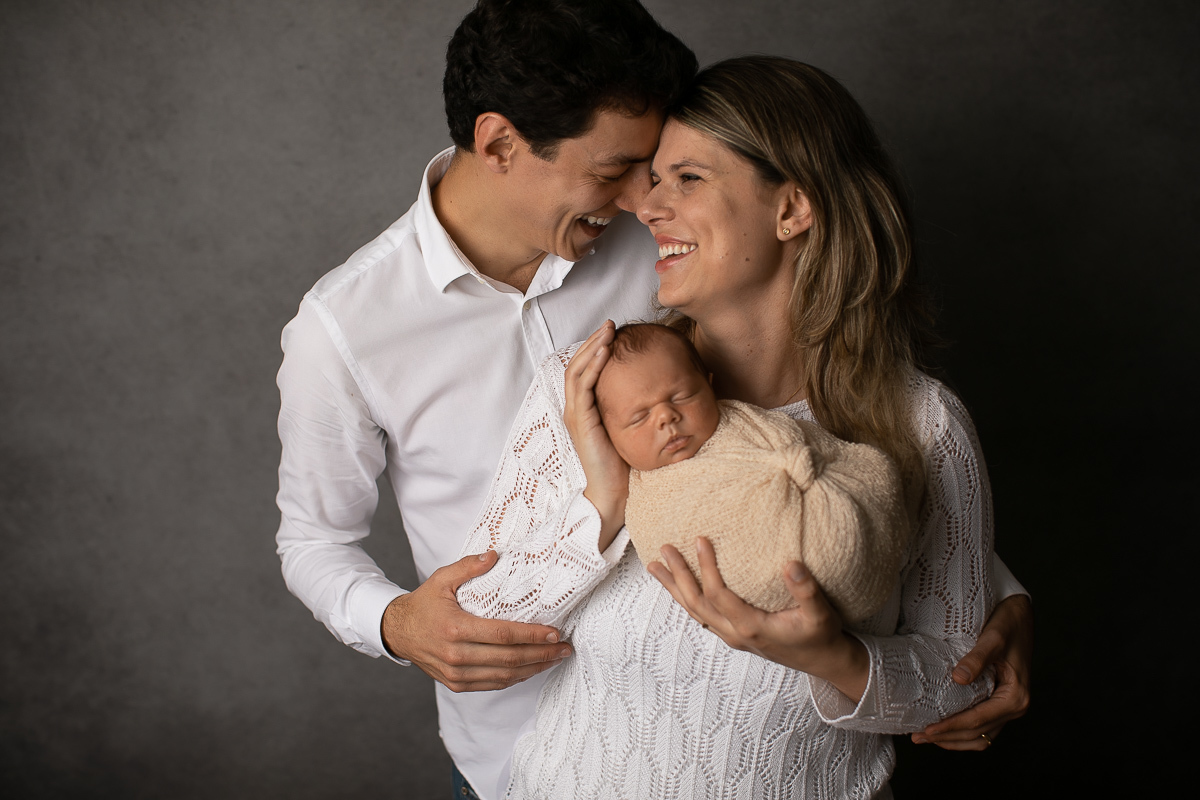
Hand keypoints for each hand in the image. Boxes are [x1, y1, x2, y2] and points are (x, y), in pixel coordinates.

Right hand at [381, 550, 572, 691]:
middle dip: (542, 654)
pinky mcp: (456, 684)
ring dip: (533, 669)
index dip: (532, 635)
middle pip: (509, 659)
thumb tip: (494, 555)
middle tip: (564, 648)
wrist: (397, 632)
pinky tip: (531, 669)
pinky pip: (492, 685)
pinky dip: (515, 678)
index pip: (503, 635)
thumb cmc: (423, 604)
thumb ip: (468, 566)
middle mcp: (457, 655)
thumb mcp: (441, 579)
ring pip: (504, 676)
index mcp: (456, 629)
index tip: (555, 632)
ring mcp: (456, 673)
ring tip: (554, 659)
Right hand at [564, 320, 628, 549]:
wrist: (615, 494)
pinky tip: (604, 352)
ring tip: (607, 330)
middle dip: (594, 341)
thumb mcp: (635, 428)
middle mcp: (577, 409)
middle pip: (578, 365)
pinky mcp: (581, 421)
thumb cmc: (627, 465)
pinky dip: (592, 366)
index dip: (596, 349)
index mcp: (587, 410)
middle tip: (610, 323)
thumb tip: (670, 386)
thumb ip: (642, 408)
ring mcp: (576, 415)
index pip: (586, 371)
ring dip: (592, 347)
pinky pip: (582, 386)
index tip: (614, 332)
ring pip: (577, 371)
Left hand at [647, 537, 869, 701]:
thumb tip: (791, 564)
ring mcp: (731, 636)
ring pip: (694, 612)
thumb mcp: (820, 613)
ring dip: (674, 588)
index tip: (700, 540)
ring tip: (654, 566)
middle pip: (696, 603)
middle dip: (678, 576)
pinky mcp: (733, 635)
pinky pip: (701, 616)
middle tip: (664, 549)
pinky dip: (686, 599)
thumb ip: (806, 590)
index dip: (706, 568)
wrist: (823, 661)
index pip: (718, 594)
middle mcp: (735, 633)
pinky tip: (678, 586)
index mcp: (751, 626)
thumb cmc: (821, 635)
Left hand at [912, 594, 1032, 749]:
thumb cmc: (1008, 624)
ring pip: (981, 735)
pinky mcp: (1000, 702)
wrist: (1019, 614)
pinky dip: (963, 731)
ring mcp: (1008, 707)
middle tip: (917, 736)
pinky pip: (982, 725)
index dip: (951, 727)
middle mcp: (1015, 707)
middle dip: (948, 737)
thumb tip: (958, 678)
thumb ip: (977, 658)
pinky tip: (943, 727)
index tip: (927, 729)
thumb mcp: (993, 638)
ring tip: (925, 736)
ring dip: (954, 739)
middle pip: (978, 734)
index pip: (978, 719)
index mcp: (1015, 696)